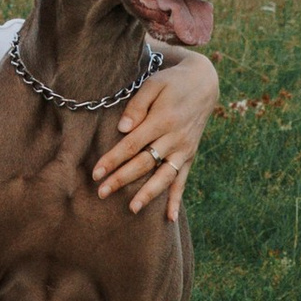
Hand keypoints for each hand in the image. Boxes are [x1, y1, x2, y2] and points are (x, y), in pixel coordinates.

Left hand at [94, 52, 219, 220]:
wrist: (204, 83)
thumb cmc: (171, 83)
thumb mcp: (153, 84)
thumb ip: (137, 105)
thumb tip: (123, 128)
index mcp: (162, 120)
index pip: (131, 145)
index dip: (113, 160)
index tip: (96, 173)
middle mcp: (174, 138)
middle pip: (144, 163)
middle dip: (122, 179)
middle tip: (101, 193)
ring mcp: (184, 149)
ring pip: (164, 176)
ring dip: (148, 194)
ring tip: (132, 209)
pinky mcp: (190, 155)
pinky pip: (183, 180)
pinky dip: (176, 199)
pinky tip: (169, 218)